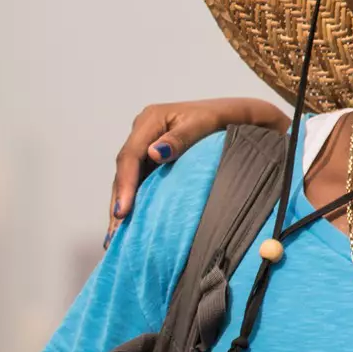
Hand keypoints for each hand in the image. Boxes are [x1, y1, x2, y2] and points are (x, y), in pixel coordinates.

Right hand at [106, 97, 286, 244]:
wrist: (238, 115)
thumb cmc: (223, 117)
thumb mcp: (204, 124)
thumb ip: (180, 138)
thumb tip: (154, 153)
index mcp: (150, 119)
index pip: (131, 155)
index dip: (125, 184)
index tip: (123, 211)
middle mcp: (143, 132)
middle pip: (125, 170)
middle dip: (119, 201)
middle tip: (115, 233)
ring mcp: (147, 146)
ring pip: (128, 178)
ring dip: (123, 205)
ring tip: (117, 235)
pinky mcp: (153, 159)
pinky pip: (140, 180)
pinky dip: (135, 200)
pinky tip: (131, 222)